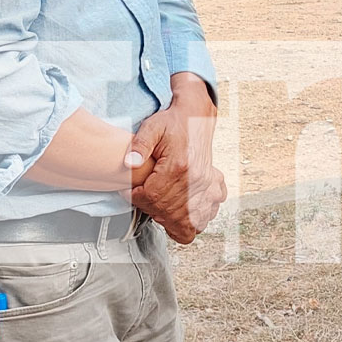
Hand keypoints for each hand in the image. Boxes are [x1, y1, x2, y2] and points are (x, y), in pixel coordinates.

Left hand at [125, 74, 226, 243]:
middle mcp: (196, 179)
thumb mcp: (151, 128)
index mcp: (179, 166)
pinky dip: (192, 222)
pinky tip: (181, 212)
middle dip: (150, 209)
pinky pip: (204, 218)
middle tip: (143, 198)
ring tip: (160, 209)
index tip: (131, 191)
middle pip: (168, 212)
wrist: (196, 118)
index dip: (136, 197)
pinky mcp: (213, 189)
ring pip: (189, 222)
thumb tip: (129, 163)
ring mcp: (206, 187)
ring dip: (171, 222)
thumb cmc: (173, 124)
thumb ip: (138, 145)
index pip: (152, 196)